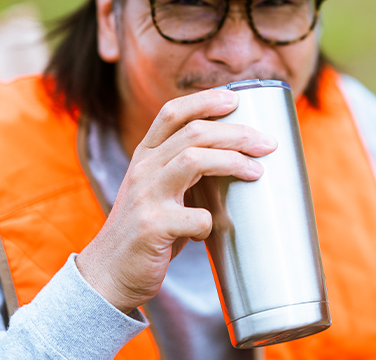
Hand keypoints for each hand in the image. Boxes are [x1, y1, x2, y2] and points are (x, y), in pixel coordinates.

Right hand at [76, 88, 276, 313]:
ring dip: (232, 162)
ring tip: (257, 172)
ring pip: (193, 159)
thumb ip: (185, 168)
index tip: (236, 99)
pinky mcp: (152, 227)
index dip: (205, 100)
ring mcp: (145, 196)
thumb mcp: (158, 189)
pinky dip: (210, 222)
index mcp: (145, 156)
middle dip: (237, 133)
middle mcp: (143, 169)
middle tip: (267, 143)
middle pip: (194, 133)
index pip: (172, 112)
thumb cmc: (147, 230)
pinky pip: (196, 216)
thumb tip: (240, 153)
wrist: (107, 276)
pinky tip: (208, 231)